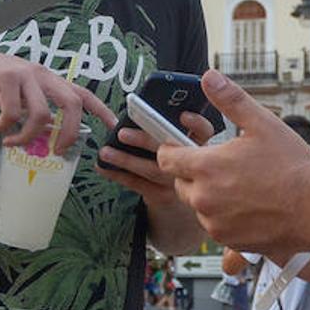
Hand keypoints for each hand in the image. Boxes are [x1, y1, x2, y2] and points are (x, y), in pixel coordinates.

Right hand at [0, 41, 115, 153]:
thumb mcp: (20, 96)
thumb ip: (34, 112)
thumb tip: (46, 137)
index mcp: (50, 80)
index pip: (83, 93)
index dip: (101, 110)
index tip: (113, 127)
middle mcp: (43, 75)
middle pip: (72, 103)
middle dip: (70, 132)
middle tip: (57, 151)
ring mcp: (25, 74)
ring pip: (42, 113)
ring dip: (27, 136)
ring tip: (11, 142)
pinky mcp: (5, 77)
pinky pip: (12, 111)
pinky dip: (3, 126)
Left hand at [97, 120, 215, 209]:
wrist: (181, 204)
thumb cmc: (180, 163)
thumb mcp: (186, 142)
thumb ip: (173, 123)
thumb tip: (146, 106)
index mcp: (201, 146)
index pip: (204, 131)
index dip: (195, 123)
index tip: (182, 115)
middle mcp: (193, 166)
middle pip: (172, 151)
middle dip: (146, 140)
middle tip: (123, 132)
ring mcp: (178, 184)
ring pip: (152, 170)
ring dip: (126, 159)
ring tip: (107, 151)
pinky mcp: (163, 197)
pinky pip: (138, 185)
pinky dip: (119, 175)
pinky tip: (105, 167)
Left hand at [156, 70, 309, 251]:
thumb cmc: (294, 167)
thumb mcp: (262, 123)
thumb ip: (231, 100)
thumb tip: (210, 77)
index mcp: (206, 167)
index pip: (167, 158)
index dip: (173, 149)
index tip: (184, 146)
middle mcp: (204, 198)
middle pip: (181, 182)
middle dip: (195, 173)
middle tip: (224, 165)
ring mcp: (215, 222)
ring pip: (199, 205)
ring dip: (210, 196)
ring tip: (242, 186)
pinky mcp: (228, 240)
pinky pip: (216, 225)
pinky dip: (225, 216)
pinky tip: (250, 205)